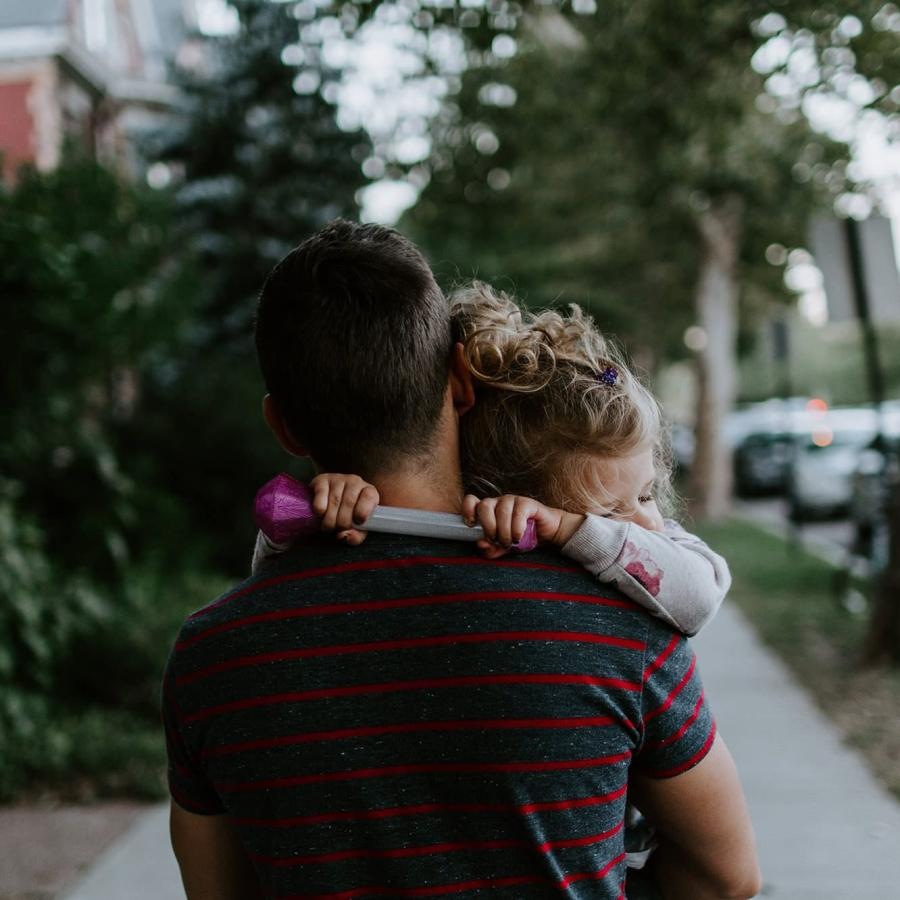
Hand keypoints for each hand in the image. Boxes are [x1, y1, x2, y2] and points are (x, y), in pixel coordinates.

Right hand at [309, 474, 379, 545]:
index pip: (369, 497)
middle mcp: (355, 482)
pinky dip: (320, 510)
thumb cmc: (347, 515)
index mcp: (369, 492)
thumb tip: (346, 537)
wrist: (329, 499)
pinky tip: (321, 515)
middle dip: (342, 522)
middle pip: (349, 502)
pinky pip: (320, 495)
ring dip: (329, 520)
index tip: (358, 522)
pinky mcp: (322, 479)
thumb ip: (356, 535)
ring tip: (328, 526)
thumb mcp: (356, 527)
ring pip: (334, 501)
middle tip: (338, 529)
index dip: (363, 511)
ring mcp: (338, 479)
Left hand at [462, 494, 584, 558]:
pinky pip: (518, 513)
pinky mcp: (526, 502)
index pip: (471, 501)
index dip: (468, 509)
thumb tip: (480, 543)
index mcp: (488, 510)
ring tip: (510, 542)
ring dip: (504, 531)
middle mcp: (498, 502)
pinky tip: (519, 536)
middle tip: (496, 540)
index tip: (472, 524)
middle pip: (484, 506)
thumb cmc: (522, 538)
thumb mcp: (503, 548)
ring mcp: (512, 500)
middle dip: (488, 527)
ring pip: (501, 511)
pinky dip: (517, 528)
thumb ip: (490, 549)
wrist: (547, 534)